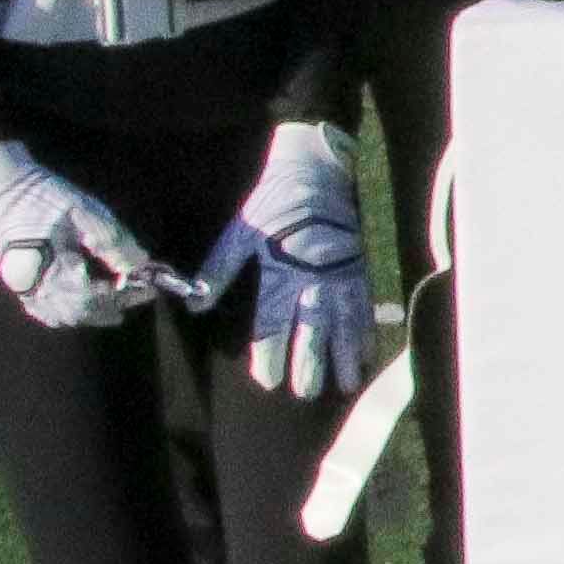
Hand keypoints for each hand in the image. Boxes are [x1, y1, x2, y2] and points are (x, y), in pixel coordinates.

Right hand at [0, 140, 177, 330]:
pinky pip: (45, 312)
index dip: (122, 295)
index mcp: (46, 264)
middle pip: (78, 310)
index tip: (148, 288)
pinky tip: (89, 310)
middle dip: (112, 305)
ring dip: (94, 313)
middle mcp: (30, 284)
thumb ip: (112, 241)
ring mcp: (22, 288)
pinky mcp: (19, 286)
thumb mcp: (85, 212)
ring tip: (121, 305)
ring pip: (62, 316)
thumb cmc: (45, 196)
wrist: (5, 191)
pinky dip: (70, 314)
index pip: (90, 295)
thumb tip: (141, 266)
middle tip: (140, 295)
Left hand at [193, 121, 372, 399]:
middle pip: (312, 331)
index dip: (270, 354)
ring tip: (345, 383)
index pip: (274, 324)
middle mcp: (314, 282)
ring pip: (344, 324)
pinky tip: (367, 353)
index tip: (268, 379)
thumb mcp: (240, 233)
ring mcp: (340, 277)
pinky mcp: (358, 268)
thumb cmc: (273, 202)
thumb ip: (219, 270)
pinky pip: (364, 307)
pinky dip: (367, 331)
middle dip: (309, 364)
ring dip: (344, 356)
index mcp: (282, 274)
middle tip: (306, 392)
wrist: (318, 170)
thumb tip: (196, 304)